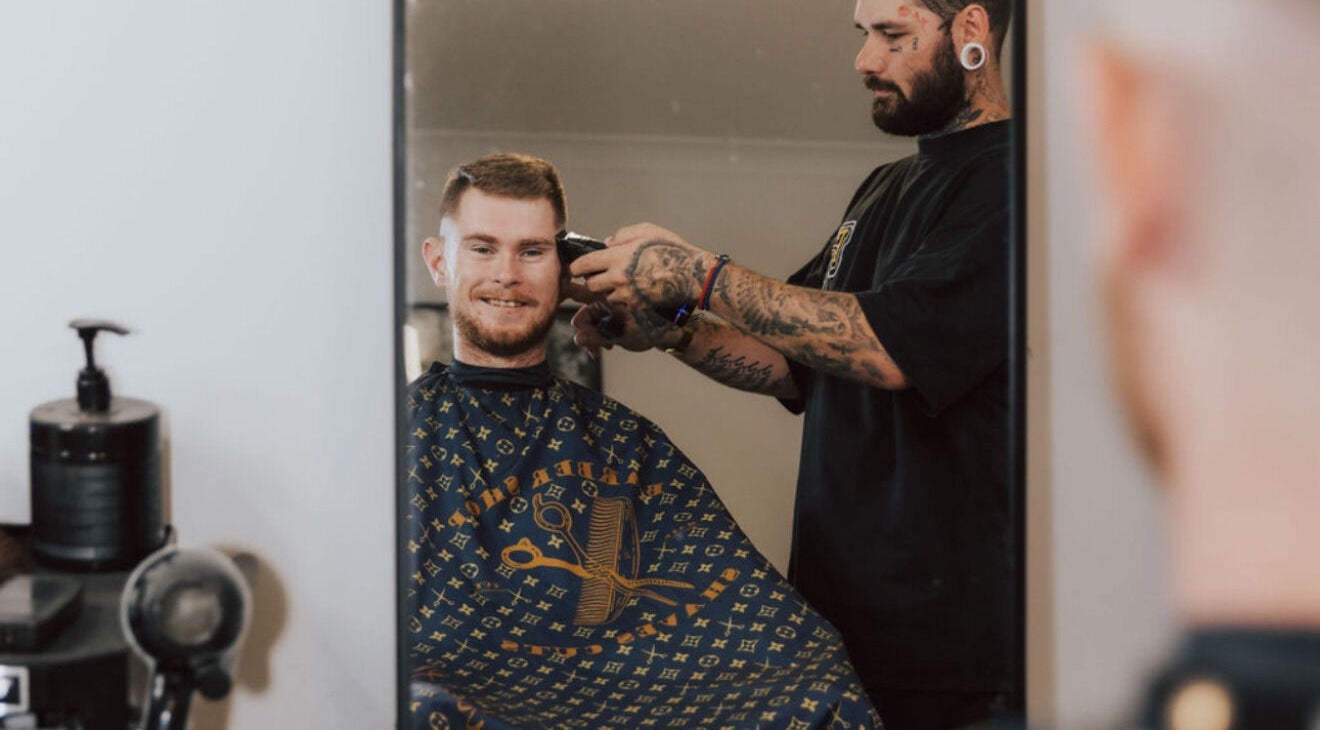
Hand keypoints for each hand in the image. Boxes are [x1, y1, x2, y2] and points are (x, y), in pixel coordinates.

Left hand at [568, 223, 714, 343]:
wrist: (692, 275)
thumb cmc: (672, 249)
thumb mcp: (647, 231)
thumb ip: (622, 235)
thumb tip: (606, 244)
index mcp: (618, 257)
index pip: (584, 265)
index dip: (575, 267)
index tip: (576, 268)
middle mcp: (618, 278)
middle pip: (590, 285)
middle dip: (592, 280)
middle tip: (600, 275)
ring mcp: (627, 295)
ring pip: (605, 297)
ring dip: (608, 291)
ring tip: (622, 282)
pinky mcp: (637, 307)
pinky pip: (622, 304)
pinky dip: (623, 299)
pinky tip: (635, 290)